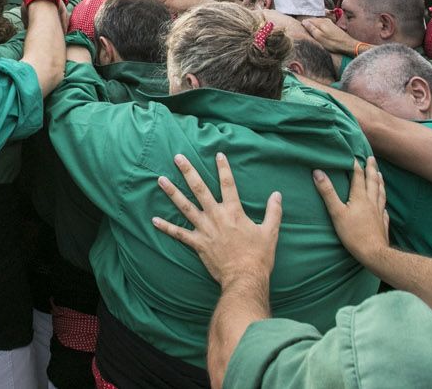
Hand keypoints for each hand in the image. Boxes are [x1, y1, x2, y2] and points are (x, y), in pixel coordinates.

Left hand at [152, 152, 281, 290]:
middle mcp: (216, 216)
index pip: (228, 184)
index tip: (218, 154)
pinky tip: (154, 220)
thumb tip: (277, 194)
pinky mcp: (197, 243)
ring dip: (172, 192)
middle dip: (188, 172)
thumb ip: (273, 211)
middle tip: (177, 157)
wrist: (245, 277)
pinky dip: (166, 227)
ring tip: (160, 179)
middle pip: (200, 189)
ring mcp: (205, 229)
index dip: (223, 168)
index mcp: (234, 211)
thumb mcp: (271, 232)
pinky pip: (179, 234)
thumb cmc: (259, 256)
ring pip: (185, 207)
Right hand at [300, 15, 357, 54]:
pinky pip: (322, 25)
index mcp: (321, 21)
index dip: (303, 25)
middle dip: (308, 26)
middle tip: (306, 33)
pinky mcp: (333, 27)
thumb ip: (311, 28)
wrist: (347, 45)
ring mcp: (329, 23)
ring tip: (312, 35)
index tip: (301, 31)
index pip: (308, 20)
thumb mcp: (319, 37)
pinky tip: (320, 34)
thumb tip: (304, 21)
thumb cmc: (332, 43)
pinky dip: (319, 29)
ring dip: (314, 28)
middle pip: (313, 21)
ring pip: (318, 23)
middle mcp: (325, 20)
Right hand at [313, 158, 389, 264]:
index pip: (358, 177)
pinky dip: (383, 202)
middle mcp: (371, 201)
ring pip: (380, 193)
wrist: (373, 252)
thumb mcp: (336, 212)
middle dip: (371, 169)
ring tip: (380, 174)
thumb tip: (318, 172)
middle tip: (372, 158)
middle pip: (372, 182)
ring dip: (379, 182)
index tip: (354, 156)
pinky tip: (383, 204)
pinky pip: (384, 209)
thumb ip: (328, 192)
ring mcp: (379, 212)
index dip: (356, 166)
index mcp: (360, 197)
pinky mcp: (382, 222)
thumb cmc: (353, 233)